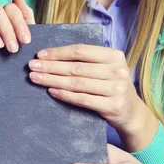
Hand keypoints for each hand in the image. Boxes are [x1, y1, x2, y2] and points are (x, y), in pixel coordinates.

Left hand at [28, 44, 157, 150]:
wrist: (131, 112)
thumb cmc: (111, 87)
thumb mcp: (106, 69)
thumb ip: (87, 61)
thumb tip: (52, 56)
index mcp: (114, 55)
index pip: (81, 50)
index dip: (58, 52)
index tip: (40, 55)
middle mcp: (117, 70)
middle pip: (76, 67)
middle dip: (50, 67)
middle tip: (32, 67)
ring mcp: (116, 88)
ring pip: (77, 83)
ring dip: (52, 80)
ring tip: (35, 78)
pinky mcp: (112, 105)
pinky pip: (82, 99)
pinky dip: (65, 95)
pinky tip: (51, 91)